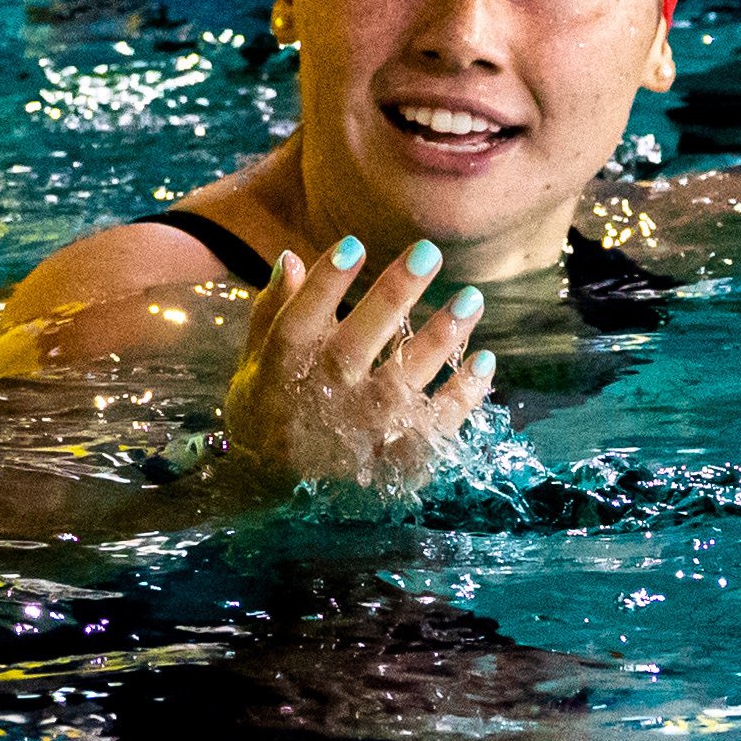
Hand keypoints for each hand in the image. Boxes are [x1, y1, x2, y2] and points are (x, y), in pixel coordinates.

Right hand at [223, 235, 494, 492]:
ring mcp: (360, 432)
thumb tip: (292, 256)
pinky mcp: (392, 460)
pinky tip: (484, 362)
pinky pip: (432, 429)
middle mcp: (321, 399)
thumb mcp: (256, 363)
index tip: (354, 244)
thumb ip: (274, 311)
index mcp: (282, 372)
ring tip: (472, 300)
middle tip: (429, 252)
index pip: (299, 323)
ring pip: (401, 382)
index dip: (325, 286)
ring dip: (439, 340)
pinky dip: (461, 399)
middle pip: (356, 344)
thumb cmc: (268, 412)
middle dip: (392, 298)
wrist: (270, 496)